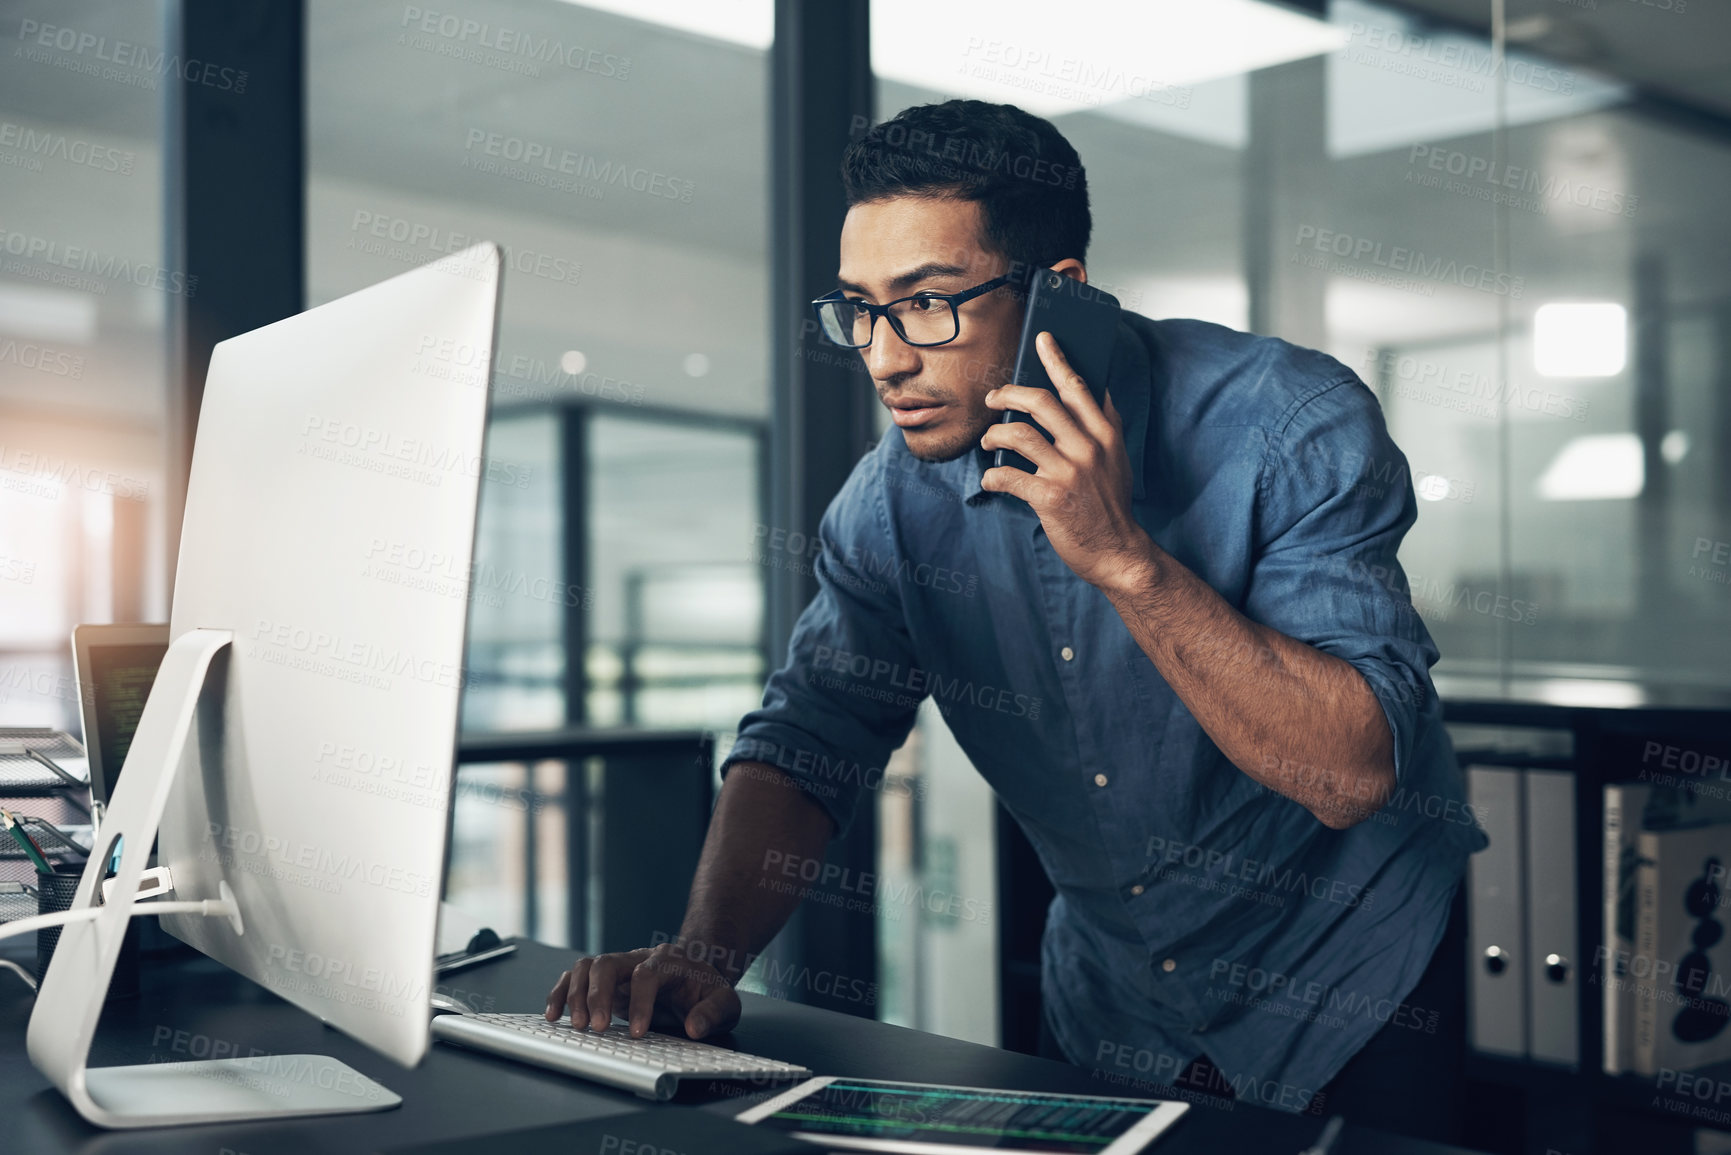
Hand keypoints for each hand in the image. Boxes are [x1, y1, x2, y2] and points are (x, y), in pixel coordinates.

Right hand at [545, 942, 741, 1039]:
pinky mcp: (605, 980)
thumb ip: (713, 1013)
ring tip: (576, 1025)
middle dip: (597, 996)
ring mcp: (619, 967)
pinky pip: (575, 977)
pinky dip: (561, 993)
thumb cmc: (706, 990)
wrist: (695, 974)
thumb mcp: (724, 1002)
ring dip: (576, 994)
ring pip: (587, 967)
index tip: (637, 1033)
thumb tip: (694, 1027)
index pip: (647, 975)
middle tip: (595, 1028)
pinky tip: (553, 1015)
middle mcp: (638, 958)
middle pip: (607, 963)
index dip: (639, 1003)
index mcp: (668, 960)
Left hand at [979, 331, 1153, 590]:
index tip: (1042, 339)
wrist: (1118, 551)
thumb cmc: (1110, 503)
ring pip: (1018, 435)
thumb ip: (1104, 423)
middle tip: (993, 398)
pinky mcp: (1050, 497)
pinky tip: (992, 479)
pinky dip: (993, 476)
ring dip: (994, 435)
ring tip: (989, 441)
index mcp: (1105, 433)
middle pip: (1040, 402)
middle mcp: (1088, 447)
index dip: (1056, 359)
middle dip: (1009, 394)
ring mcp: (1069, 472)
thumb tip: (1095, 388)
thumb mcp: (1117, 457)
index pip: (1077, 386)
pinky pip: (1008, 475)